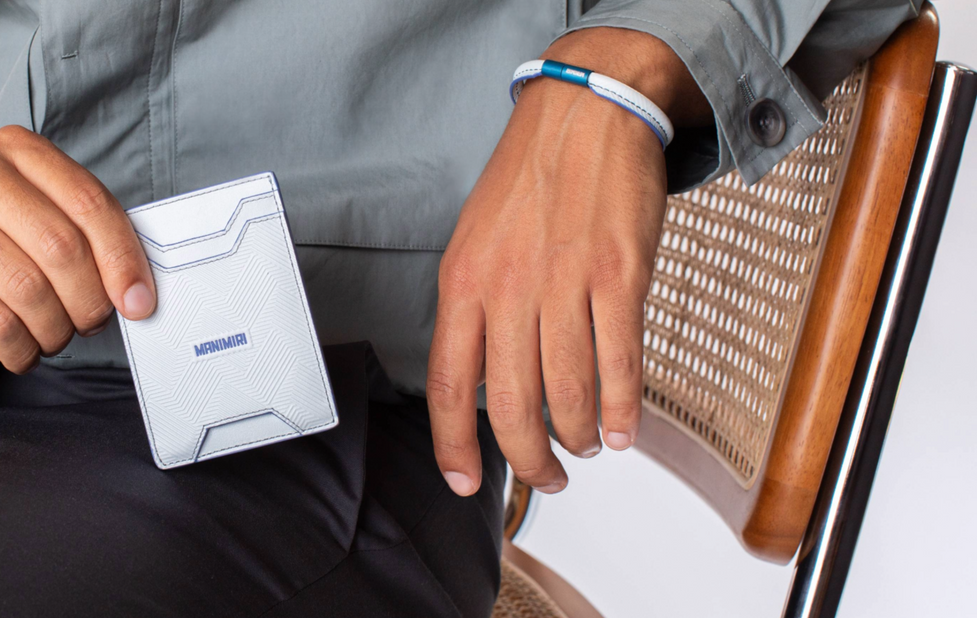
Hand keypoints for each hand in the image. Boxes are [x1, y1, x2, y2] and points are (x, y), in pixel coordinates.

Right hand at [0, 125, 155, 372]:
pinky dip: (20, 347)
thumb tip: (137, 293)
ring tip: (52, 336)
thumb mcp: (39, 226)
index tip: (138, 302)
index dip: (123, 261)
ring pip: (30, 288)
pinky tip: (21, 349)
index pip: (91, 204)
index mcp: (20, 150)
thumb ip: (89, 241)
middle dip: (89, 302)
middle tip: (88, 323)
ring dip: (54, 329)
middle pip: (64, 248)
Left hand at [426, 29, 709, 494]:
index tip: (464, 482)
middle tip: (547, 475)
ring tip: (587, 446)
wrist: (588, 112)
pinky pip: (621, 364)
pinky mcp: (620, 277)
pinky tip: (626, 428)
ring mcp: (566, 284)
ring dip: (580, 436)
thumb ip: (475, 309)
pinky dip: (625, 409)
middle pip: (513, 406)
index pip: (449, 385)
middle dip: (530, 458)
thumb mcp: (474, 240)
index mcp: (464, 282)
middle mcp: (509, 288)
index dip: (455, 446)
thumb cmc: (530, 178)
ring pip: (570, 394)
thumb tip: (486, 379)